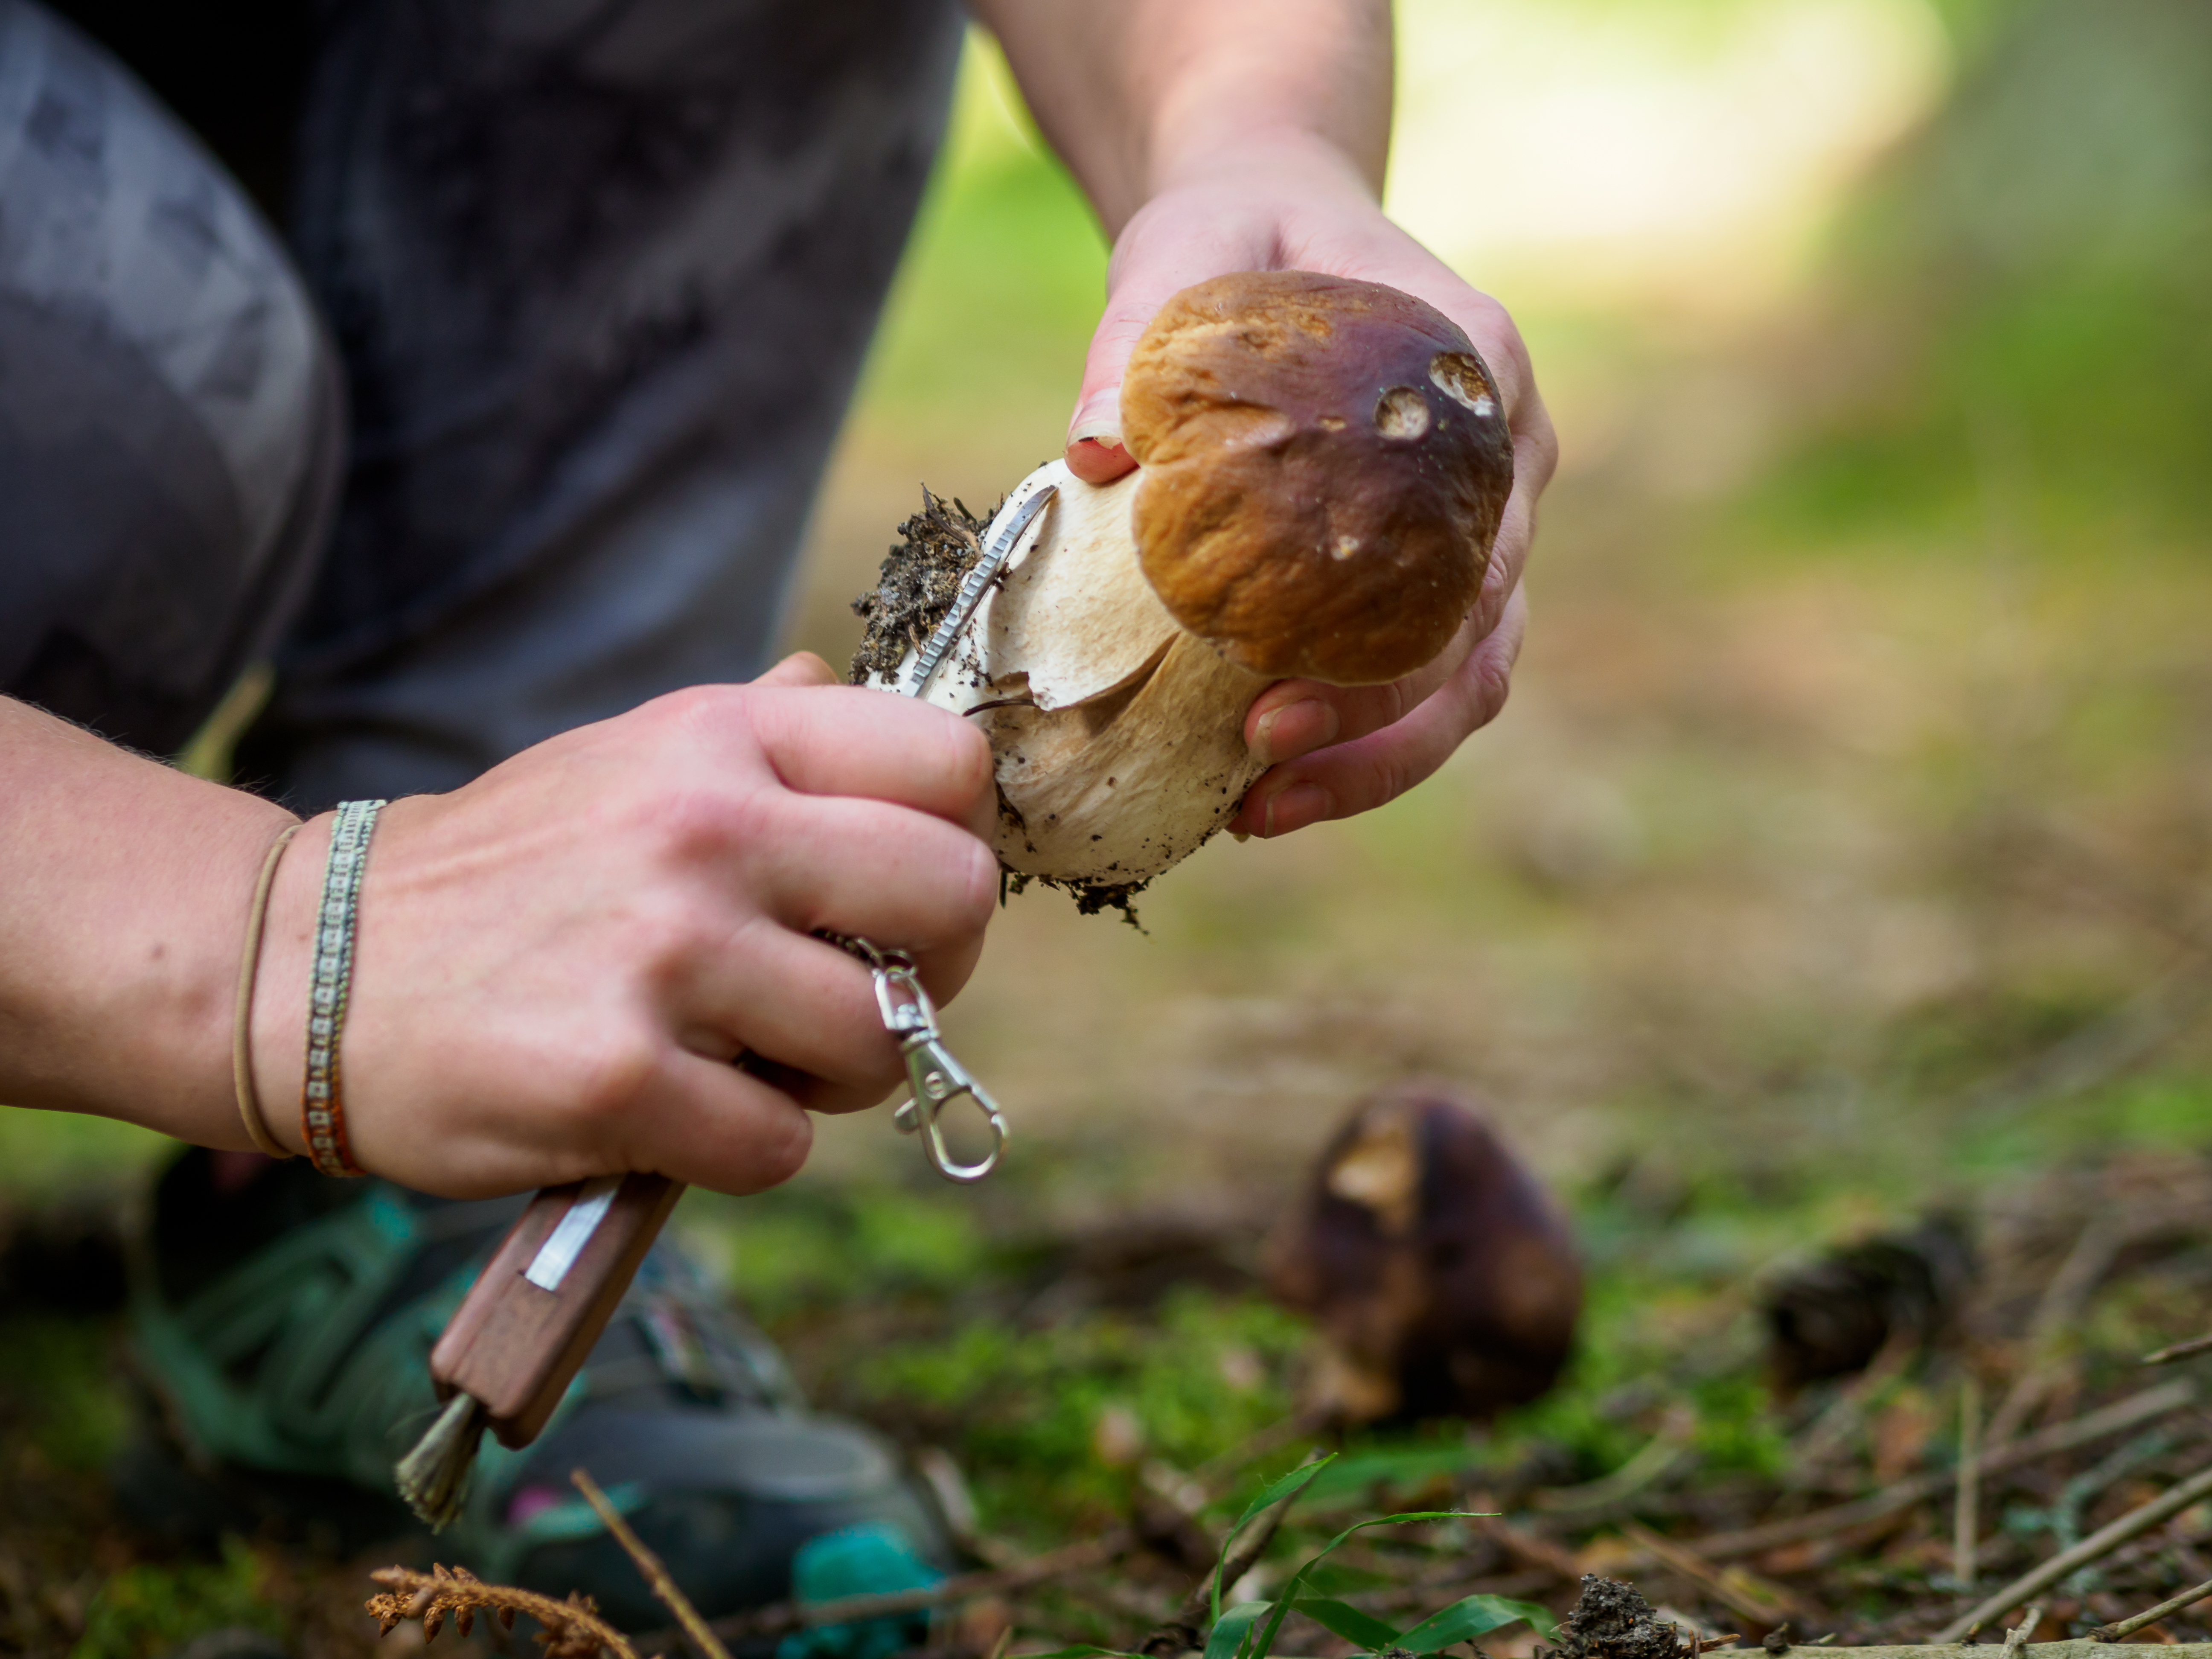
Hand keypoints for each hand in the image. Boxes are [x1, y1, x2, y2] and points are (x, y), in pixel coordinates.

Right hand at [249, 654, 998, 1197]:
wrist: (315, 966)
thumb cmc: (509, 872)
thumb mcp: (636, 757)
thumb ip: (774, 752)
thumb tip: (920, 755)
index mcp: (723, 739)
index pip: (949, 762)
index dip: (953, 841)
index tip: (901, 894)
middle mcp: (708, 829)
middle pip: (955, 898)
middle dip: (933, 967)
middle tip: (859, 991)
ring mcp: (666, 955)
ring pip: (881, 1040)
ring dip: (835, 1076)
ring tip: (750, 1058)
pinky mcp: (621, 1080)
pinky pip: (780, 1145)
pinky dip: (744, 1147)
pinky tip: (676, 1111)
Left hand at [1060, 139, 1555, 837]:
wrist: (1277, 224)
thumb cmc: (1241, 235)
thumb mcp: (1183, 247)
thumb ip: (1143, 329)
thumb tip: (1092, 451)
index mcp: (1479, 370)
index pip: (1473, 527)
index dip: (1396, 636)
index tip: (1280, 690)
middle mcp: (1508, 462)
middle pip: (1481, 633)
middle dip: (1380, 724)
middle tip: (1262, 766)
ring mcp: (1486, 528)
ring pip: (1471, 680)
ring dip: (1378, 761)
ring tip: (1260, 810)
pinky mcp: (1439, 573)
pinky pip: (1426, 681)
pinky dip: (1359, 744)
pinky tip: (1260, 785)